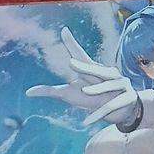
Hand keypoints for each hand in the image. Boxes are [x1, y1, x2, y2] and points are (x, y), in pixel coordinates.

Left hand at [26, 27, 141, 126]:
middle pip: (94, 69)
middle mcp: (107, 73)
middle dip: (84, 67)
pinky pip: (110, 106)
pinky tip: (86, 122)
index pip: (79, 55)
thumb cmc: (92, 98)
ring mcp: (120, 85)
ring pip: (106, 85)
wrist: (124, 109)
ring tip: (85, 92)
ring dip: (97, 89)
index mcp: (92, 70)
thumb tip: (27, 92)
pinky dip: (98, 114)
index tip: (63, 30)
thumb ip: (51, 91)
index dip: (71, 44)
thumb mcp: (70, 95)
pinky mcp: (126, 98)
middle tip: (70, 61)